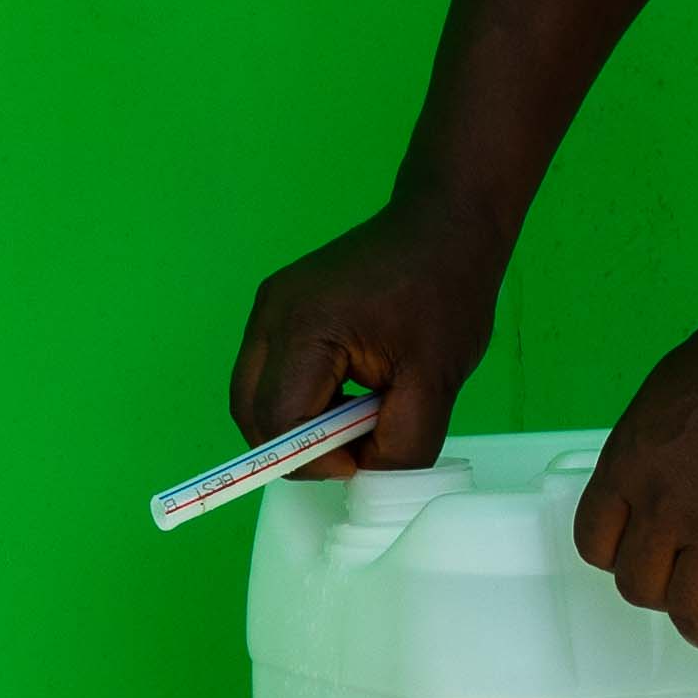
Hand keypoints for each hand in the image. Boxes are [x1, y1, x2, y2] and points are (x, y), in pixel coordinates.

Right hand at [231, 205, 503, 470]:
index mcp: (306, 328)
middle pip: (250, 411)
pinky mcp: (278, 307)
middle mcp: (270, 315)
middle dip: (294, 448)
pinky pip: (268, 372)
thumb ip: (402, 443)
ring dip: (295, 424)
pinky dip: (298, 398)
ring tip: (353, 419)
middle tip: (351, 452)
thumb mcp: (437, 381)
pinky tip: (345, 394)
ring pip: (253, 395)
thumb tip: (364, 472)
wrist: (445, 224)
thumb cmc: (447, 294)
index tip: (360, 461)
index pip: (279, 420)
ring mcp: (268, 308)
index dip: (313, 459)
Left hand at [577, 302, 697, 648]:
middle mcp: (660, 508)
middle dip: (670, 597)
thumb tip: (674, 470)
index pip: (594, 544)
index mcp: (626, 468)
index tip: (655, 557)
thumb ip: (657, 448)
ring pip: (696, 617)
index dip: (623, 561)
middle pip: (639, 589)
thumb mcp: (663, 398)